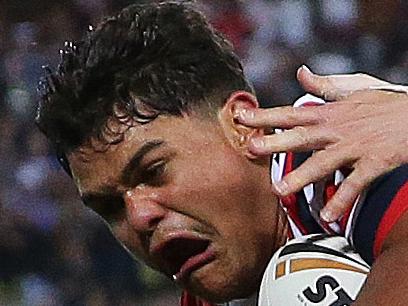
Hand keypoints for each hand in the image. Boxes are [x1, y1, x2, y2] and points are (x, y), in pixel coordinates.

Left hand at [236, 66, 407, 221]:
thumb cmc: (385, 102)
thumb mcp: (354, 87)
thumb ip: (324, 85)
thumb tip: (301, 73)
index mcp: (328, 113)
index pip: (289, 114)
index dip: (263, 116)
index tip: (240, 116)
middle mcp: (336, 130)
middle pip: (300, 137)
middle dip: (274, 143)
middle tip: (251, 148)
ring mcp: (354, 147)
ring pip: (323, 163)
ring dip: (301, 177)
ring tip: (279, 190)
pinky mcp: (374, 162)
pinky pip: (355, 184)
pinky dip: (342, 200)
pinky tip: (328, 217)